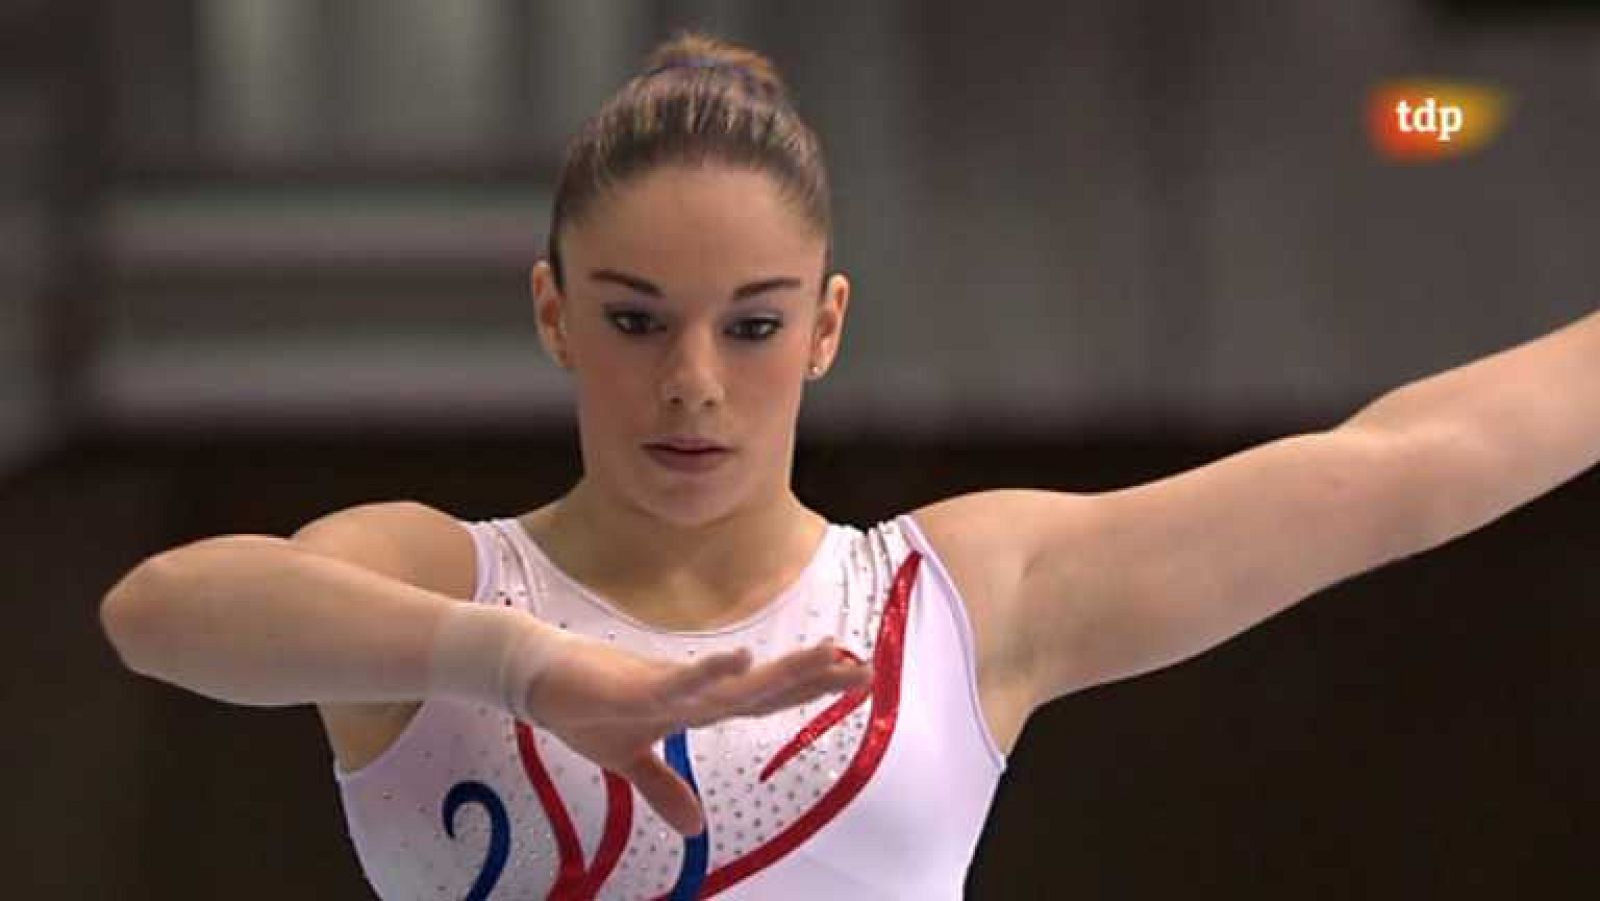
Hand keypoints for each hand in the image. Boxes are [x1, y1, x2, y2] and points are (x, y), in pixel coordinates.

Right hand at [523, 632, 870, 835]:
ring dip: (781, 670)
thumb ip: (665, 789)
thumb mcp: (629, 762)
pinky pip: (682, 682)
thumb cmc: (585, 709)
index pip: (762, 701)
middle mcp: (694, 691)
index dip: (806, 692)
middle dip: (812, 678)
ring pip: (735, 683)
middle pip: (764, 689)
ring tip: (827, 655)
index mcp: (695, 706)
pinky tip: (742, 658)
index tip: (851, 680)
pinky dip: (712, 671)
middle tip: (863, 668)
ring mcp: (670, 685)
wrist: (537, 681)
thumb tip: (695, 826)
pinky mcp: (638, 688)